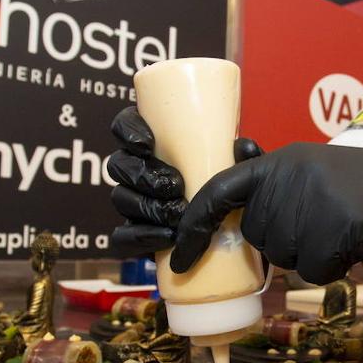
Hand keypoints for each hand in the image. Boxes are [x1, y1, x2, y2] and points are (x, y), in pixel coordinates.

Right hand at [106, 106, 261, 257]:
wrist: (231, 230)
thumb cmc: (229, 187)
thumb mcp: (237, 166)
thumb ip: (242, 156)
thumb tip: (244, 147)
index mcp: (156, 143)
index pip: (125, 125)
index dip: (128, 131)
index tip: (147, 144)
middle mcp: (138, 169)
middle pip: (118, 164)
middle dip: (143, 175)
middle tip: (175, 186)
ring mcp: (133, 201)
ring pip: (119, 198)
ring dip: (146, 206)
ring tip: (177, 215)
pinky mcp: (135, 232)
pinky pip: (121, 237)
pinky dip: (140, 237)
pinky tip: (168, 237)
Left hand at [170, 142, 362, 283]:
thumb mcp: (315, 170)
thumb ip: (275, 185)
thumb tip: (232, 182)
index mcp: (280, 160)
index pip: (219, 191)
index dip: (193, 225)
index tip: (178, 258)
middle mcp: (290, 175)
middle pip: (258, 237)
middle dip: (287, 242)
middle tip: (325, 223)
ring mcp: (313, 200)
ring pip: (285, 257)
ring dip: (312, 256)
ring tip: (343, 229)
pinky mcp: (338, 226)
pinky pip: (313, 271)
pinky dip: (333, 267)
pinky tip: (354, 243)